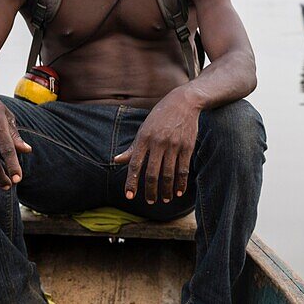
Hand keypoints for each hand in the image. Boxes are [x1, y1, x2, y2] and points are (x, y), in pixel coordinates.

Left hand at [113, 89, 201, 203]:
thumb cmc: (160, 117)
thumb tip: (116, 160)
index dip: (131, 182)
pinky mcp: (187, 146)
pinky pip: (183, 169)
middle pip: (152, 173)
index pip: (135, 164)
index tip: (129, 196)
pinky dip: (180, 183)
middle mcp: (158, 142)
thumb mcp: (143, 129)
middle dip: (150, 191)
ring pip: (168, 174)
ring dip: (166, 190)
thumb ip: (132, 148)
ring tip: (164, 199)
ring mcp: (173, 145)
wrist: (184, 102)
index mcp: (144, 138)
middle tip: (150, 202)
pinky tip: (178, 192)